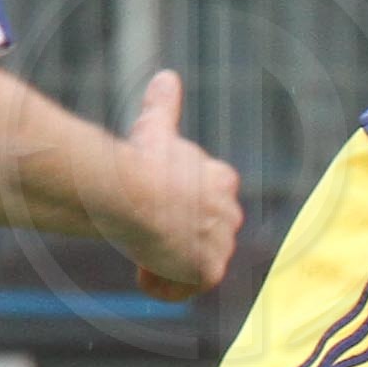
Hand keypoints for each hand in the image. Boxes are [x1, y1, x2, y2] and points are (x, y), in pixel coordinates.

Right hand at [112, 70, 242, 299]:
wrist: (136, 194)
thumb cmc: (142, 160)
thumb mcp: (154, 129)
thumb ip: (163, 108)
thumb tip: (166, 77)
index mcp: (222, 179)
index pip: (203, 201)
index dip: (171, 206)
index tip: (150, 201)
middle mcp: (231, 214)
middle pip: (197, 235)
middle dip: (169, 236)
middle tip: (144, 224)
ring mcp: (222, 245)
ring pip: (187, 263)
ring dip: (161, 259)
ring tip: (144, 243)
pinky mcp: (209, 272)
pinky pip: (181, 289)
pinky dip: (158, 284)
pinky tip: (145, 266)